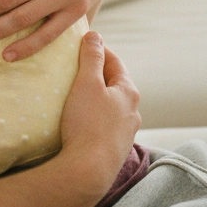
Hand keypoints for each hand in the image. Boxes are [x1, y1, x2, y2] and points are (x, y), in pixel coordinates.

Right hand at [58, 31, 140, 201]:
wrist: (89, 171)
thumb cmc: (88, 123)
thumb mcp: (87, 83)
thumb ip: (91, 57)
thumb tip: (95, 36)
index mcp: (129, 92)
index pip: (114, 61)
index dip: (97, 50)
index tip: (80, 45)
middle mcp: (133, 111)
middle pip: (113, 84)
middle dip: (95, 74)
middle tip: (73, 68)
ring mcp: (125, 133)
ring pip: (109, 106)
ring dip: (94, 97)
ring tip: (74, 94)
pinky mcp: (114, 149)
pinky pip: (104, 124)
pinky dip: (93, 116)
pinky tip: (79, 120)